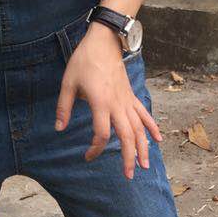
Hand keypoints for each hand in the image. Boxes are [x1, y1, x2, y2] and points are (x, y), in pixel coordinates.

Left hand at [55, 23, 162, 179]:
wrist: (104, 41)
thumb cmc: (84, 60)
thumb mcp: (68, 82)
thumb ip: (63, 107)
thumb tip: (59, 129)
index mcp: (101, 102)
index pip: (102, 133)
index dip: (95, 148)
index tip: (87, 156)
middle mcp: (117, 104)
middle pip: (127, 136)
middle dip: (129, 157)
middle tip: (128, 176)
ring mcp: (127, 101)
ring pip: (139, 128)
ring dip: (143, 148)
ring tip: (144, 166)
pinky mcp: (131, 96)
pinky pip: (144, 115)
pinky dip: (152, 127)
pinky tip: (158, 140)